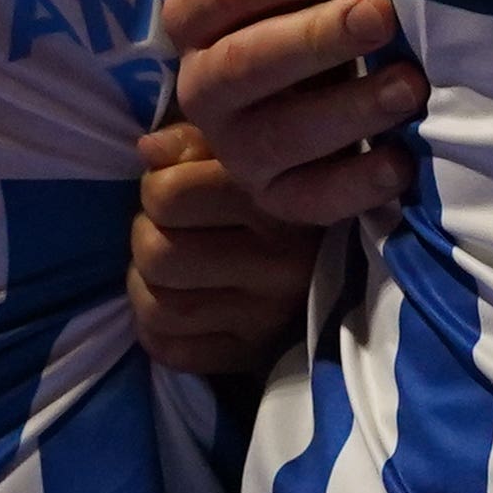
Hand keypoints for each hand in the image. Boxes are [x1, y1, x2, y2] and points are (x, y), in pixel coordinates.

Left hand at [129, 123, 320, 377]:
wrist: (346, 249)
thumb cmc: (283, 183)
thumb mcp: (249, 145)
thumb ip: (199, 138)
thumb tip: (149, 151)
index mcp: (278, 199)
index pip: (167, 196)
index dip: (155, 186)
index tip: (176, 184)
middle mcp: (282, 262)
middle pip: (157, 255)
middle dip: (146, 235)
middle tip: (168, 227)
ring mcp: (271, 315)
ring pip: (160, 308)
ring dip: (145, 284)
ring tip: (168, 264)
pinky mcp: (258, 353)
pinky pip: (174, 352)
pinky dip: (157, 329)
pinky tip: (175, 302)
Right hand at [160, 0, 426, 231]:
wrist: (309, 115)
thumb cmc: (309, 12)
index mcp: (200, 22)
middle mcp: (205, 88)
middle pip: (239, 67)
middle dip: (313, 39)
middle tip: (382, 14)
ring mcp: (238, 151)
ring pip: (275, 139)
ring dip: (346, 111)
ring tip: (410, 85)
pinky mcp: (277, 203)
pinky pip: (308, 204)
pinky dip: (354, 186)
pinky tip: (400, 162)